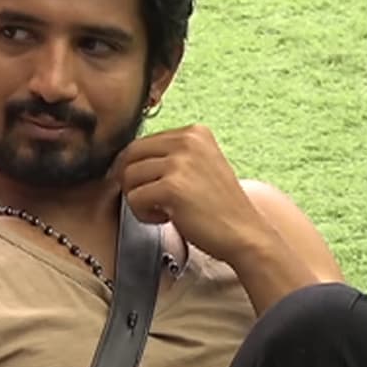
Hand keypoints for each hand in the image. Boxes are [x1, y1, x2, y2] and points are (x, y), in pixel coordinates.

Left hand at [111, 124, 267, 263]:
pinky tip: (166, 218)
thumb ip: (168, 156)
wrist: (245, 234)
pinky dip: (143, 214)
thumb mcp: (198, 166)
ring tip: (162, 210)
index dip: (134, 167)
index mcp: (194, 132)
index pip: (141, 142)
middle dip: (131, 181)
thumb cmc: (217, 206)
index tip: (145, 186)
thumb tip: (121, 160)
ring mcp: (180, 163)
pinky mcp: (172, 187)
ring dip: (138, 199)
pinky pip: (134, 198)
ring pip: (128, 176)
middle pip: (130, 155)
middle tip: (147, 200)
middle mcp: (188, 140)